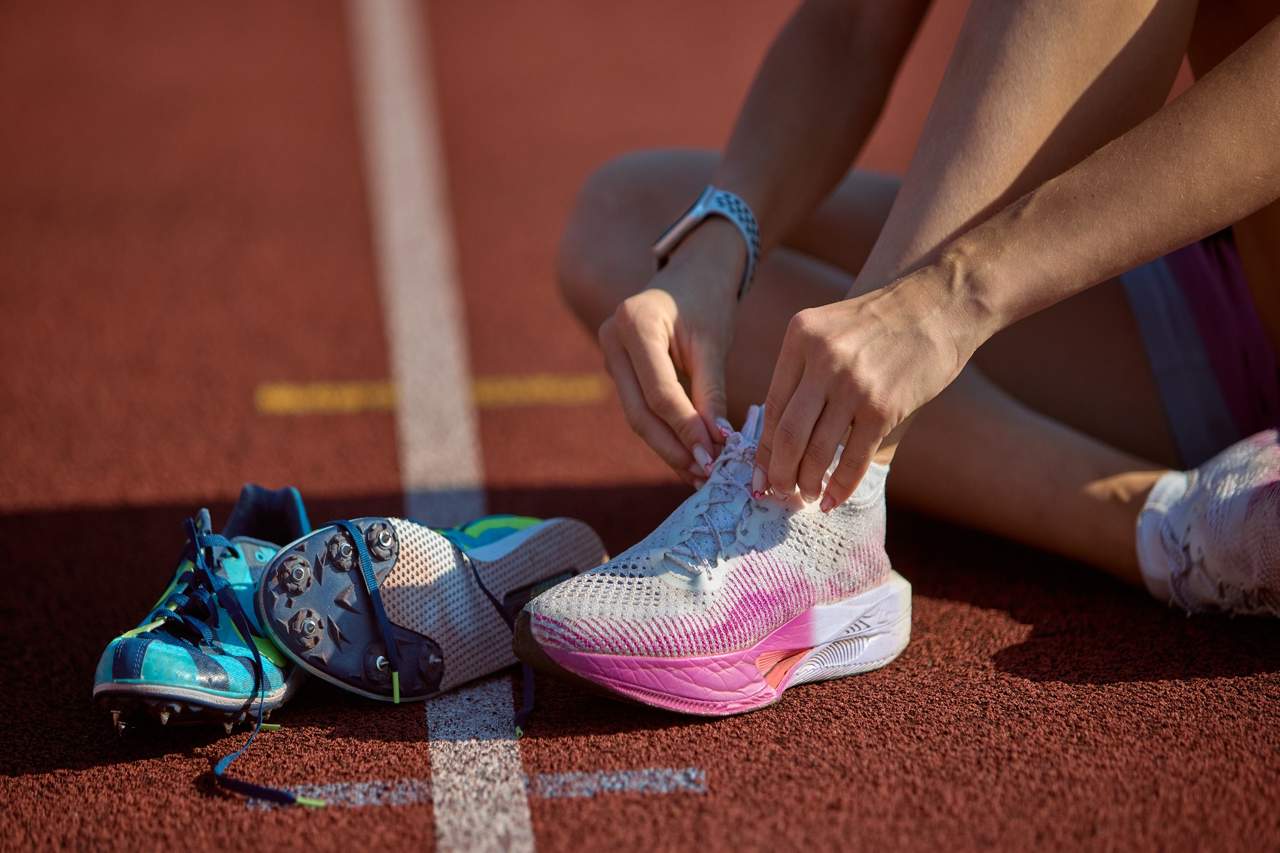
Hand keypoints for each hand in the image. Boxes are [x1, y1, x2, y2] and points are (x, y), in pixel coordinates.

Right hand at [599, 220, 743, 486]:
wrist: (693, 271)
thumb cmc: (708, 300)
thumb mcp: (714, 343)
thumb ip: (712, 392)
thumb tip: (717, 443)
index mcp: (635, 323)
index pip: (660, 392)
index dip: (685, 429)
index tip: (713, 457)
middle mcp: (612, 338)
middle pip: (639, 411)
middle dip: (672, 447)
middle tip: (704, 474)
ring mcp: (609, 354)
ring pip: (636, 415)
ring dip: (667, 447)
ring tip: (698, 472)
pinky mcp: (617, 368)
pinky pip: (639, 408)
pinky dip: (664, 432)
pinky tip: (688, 455)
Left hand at [754, 261, 993, 507]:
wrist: (941, 302)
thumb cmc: (884, 321)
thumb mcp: (830, 328)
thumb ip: (804, 369)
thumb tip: (781, 434)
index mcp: (800, 337)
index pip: (771, 405)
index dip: (763, 447)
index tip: (758, 474)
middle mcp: (821, 360)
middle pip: (787, 433)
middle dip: (778, 472)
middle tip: (778, 492)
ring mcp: (853, 384)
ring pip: (817, 451)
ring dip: (807, 482)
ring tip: (806, 496)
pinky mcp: (883, 406)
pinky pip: (854, 458)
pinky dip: (841, 485)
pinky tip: (833, 499)